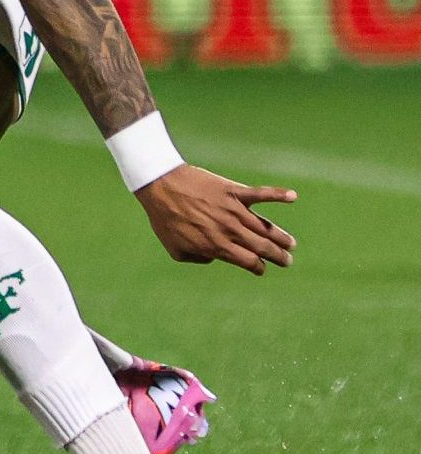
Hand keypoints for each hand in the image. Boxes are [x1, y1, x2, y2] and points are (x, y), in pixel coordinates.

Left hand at [137, 164, 295, 273]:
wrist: (159, 185)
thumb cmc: (164, 218)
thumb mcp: (175, 248)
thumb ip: (196, 258)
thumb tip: (212, 258)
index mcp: (217, 246)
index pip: (249, 262)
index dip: (258, 267)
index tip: (261, 268)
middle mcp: (230, 230)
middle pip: (263, 247)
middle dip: (279, 256)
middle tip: (288, 260)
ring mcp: (234, 210)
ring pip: (266, 227)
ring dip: (281, 237)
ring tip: (291, 244)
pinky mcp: (233, 192)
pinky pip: (260, 193)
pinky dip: (278, 194)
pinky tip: (293, 197)